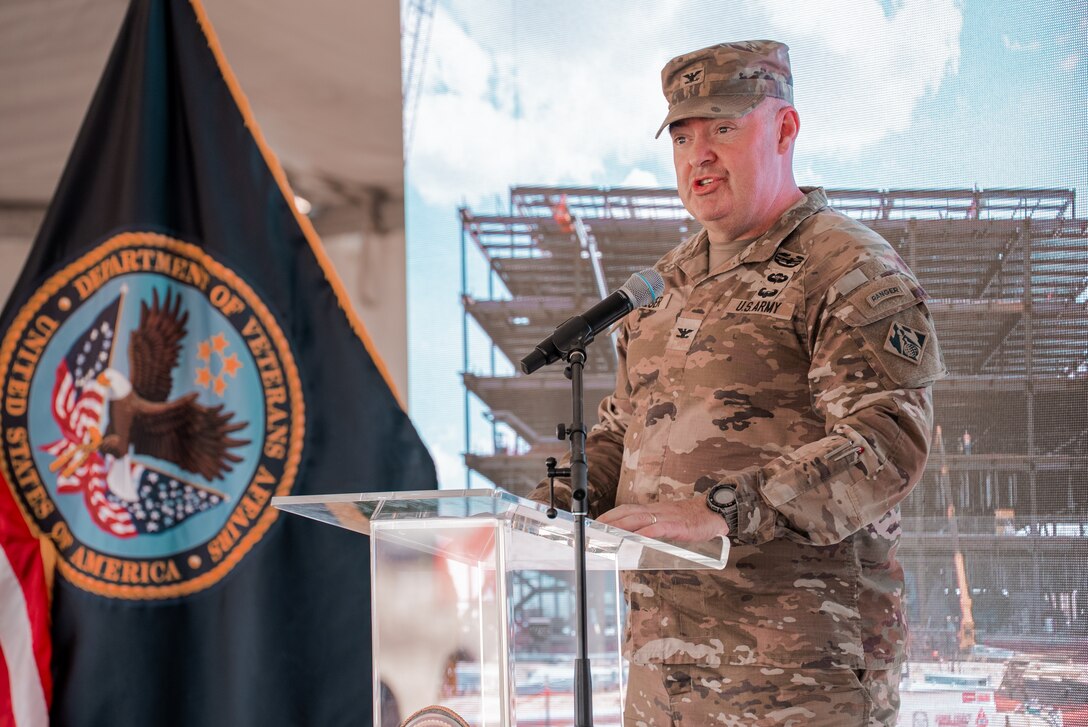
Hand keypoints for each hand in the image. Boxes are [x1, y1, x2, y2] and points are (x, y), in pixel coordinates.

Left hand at [595, 497, 728, 541]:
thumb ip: (655, 529)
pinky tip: (638, 537)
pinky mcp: (678, 525)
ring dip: (623, 526)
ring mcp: (667, 517)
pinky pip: (660, 527)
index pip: (627, 510)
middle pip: (628, 513)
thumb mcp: (669, 522)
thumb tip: (640, 542)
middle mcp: (657, 511)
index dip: (611, 516)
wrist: (714, 512)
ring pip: (640, 519)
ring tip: (609, 534)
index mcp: (653, 510)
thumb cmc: (691, 519)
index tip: (596, 523)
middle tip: (595, 530)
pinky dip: (648, 532)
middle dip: (610, 521)